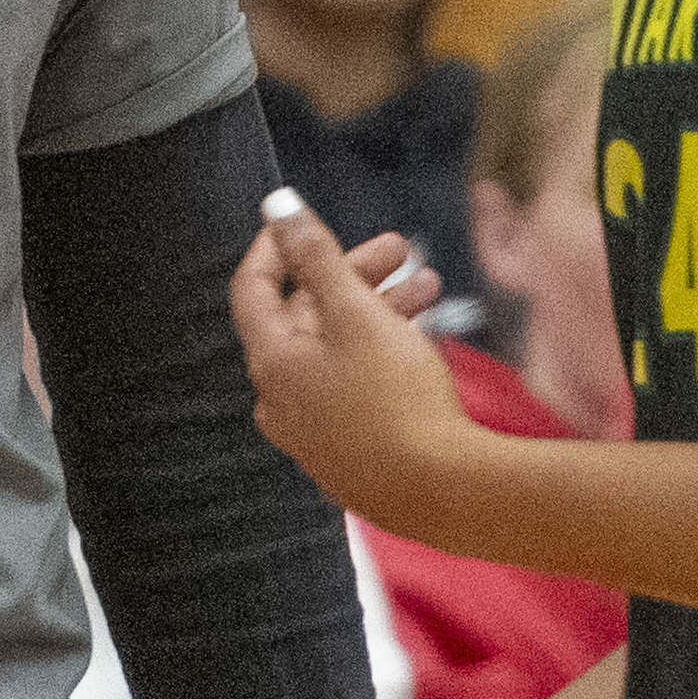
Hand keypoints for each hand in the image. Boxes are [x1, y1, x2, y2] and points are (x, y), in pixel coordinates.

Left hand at [234, 193, 475, 530]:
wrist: (444, 491)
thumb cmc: (397, 398)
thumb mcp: (356, 312)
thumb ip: (316, 255)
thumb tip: (278, 206)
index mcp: (272, 365)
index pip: (253, 290)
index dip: (276, 247)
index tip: (302, 219)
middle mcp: (282, 401)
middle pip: (305, 318)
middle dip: (352, 275)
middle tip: (400, 248)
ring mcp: (316, 433)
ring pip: (339, 351)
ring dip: (378, 310)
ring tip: (430, 285)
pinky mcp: (352, 453)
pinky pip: (356, 385)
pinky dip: (381, 352)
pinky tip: (422, 335)